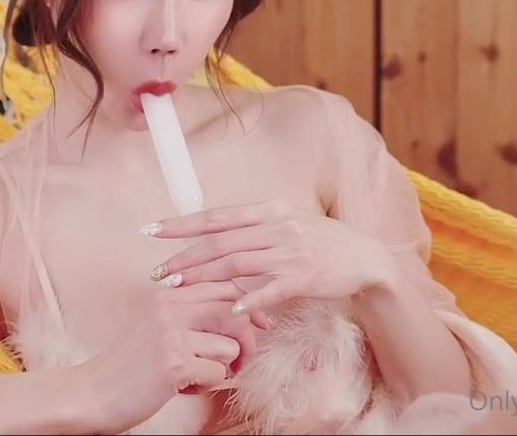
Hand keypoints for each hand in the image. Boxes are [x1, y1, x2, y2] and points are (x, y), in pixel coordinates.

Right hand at [77, 280, 267, 433]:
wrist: (91, 394)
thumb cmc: (129, 367)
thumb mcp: (158, 330)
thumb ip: (190, 317)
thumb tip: (240, 315)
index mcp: (166, 296)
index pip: (224, 286)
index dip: (247, 307)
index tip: (257, 326)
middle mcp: (169, 308)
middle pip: (234, 311)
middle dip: (247, 340)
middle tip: (237, 363)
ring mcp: (171, 334)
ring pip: (231, 346)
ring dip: (222, 369)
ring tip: (195, 376)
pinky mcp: (174, 363)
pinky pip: (219, 373)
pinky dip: (206, 386)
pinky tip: (182, 388)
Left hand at [144, 200, 398, 315]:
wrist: (365, 258)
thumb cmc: (319, 243)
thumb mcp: (285, 224)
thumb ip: (251, 228)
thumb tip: (212, 233)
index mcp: (268, 210)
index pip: (216, 216)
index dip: (181, 224)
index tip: (151, 230)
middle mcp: (277, 225)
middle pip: (220, 241)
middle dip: (184, 257)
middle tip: (157, 272)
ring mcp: (291, 250)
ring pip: (237, 263)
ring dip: (204, 276)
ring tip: (178, 287)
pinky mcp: (305, 275)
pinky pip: (272, 288)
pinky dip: (251, 298)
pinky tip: (231, 308)